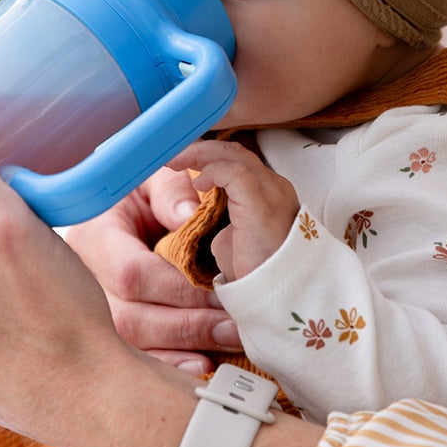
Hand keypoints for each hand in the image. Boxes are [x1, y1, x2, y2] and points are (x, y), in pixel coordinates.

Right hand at [64, 168, 244, 374]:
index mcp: (95, 235)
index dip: (177, 289)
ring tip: (227, 342)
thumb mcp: (156, 177)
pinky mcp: (111, 328)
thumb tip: (188, 215)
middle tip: (233, 327)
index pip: (132, 273)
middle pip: (130, 318)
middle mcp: (85, 278)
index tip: (220, 290)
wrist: (128, 211)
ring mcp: (93, 308)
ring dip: (184, 349)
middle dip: (186, 326)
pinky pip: (137, 356)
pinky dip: (170, 363)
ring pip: (133, 344)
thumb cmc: (146, 192)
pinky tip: (201, 365)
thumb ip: (172, 190)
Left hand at [168, 139, 298, 281]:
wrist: (275, 297)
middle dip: (200, 149)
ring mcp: (271, 194)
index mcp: (268, 193)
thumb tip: (202, 217)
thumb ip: (220, 224)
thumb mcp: (230, 242)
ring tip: (175, 161)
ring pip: (235, 155)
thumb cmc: (255, 275)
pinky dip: (213, 171)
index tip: (179, 159)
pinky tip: (197, 183)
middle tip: (171, 155)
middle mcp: (274, 187)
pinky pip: (236, 174)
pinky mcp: (261, 206)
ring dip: (201, 155)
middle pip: (235, 152)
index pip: (238, 160)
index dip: (208, 155)